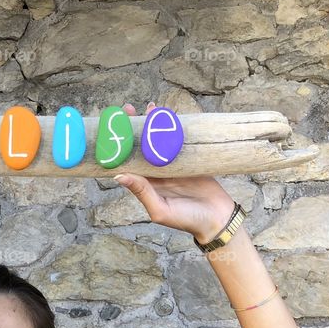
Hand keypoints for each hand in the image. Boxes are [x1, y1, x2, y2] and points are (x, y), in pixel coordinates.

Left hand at [115, 102, 236, 243]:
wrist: (217, 220)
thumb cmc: (186, 220)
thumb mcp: (160, 209)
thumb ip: (142, 192)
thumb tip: (119, 176)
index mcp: (145, 184)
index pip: (128, 162)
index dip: (118, 147)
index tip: (110, 130)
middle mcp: (157, 173)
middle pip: (142, 147)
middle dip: (134, 129)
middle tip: (127, 110)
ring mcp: (173, 164)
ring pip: (160, 141)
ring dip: (154, 125)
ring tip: (149, 107)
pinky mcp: (190, 159)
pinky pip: (180, 141)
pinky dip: (175, 128)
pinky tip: (170, 115)